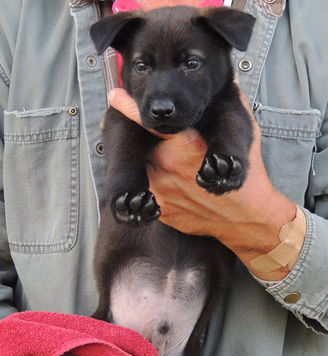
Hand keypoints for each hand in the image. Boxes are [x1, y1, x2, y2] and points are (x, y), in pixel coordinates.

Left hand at [107, 88, 295, 280]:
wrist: (246, 219)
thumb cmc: (247, 177)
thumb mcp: (244, 132)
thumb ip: (233, 102)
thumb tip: (230, 80)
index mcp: (185, 144)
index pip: (148, 122)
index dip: (128, 107)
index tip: (115, 98)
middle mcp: (168, 166)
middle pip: (143, 147)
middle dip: (143, 141)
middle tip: (149, 139)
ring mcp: (162, 191)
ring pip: (144, 169)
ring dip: (149, 163)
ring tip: (165, 164)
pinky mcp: (163, 210)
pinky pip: (152, 192)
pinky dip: (158, 185)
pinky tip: (173, 185)